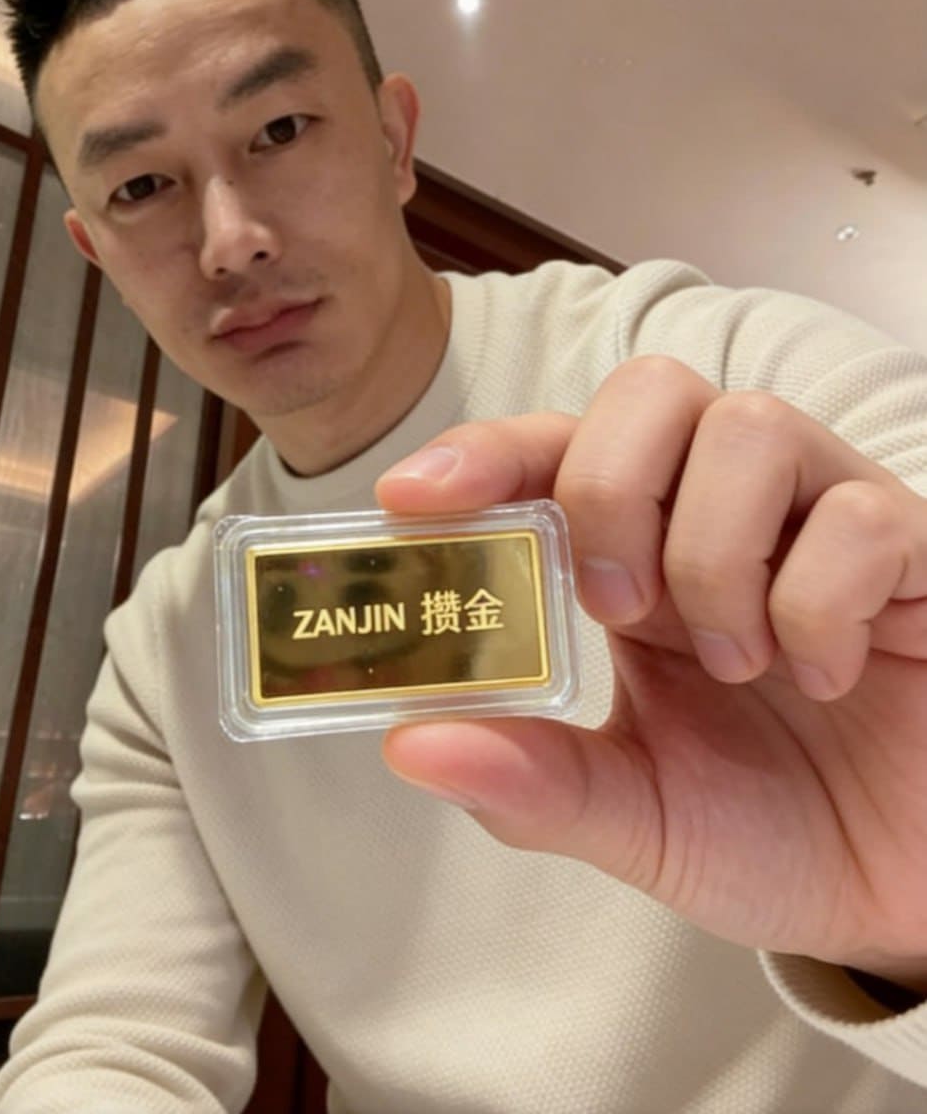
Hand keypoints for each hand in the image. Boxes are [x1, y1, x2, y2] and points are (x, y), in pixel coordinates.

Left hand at [375, 356, 926, 993]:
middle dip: (608, 487)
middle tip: (615, 609)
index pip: (554, 454)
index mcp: (640, 559)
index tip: (409, 497)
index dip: (484, 454)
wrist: (906, 892)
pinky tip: (823, 674)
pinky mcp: (915, 551)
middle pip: (650, 391)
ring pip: (748, 425)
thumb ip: (535, 783)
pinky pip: (860, 513)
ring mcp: (820, 520)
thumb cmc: (772, 834)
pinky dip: (820, 599)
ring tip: (733, 660)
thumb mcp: (637, 818)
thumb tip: (409, 742)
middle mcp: (723, 515)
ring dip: (712, 551)